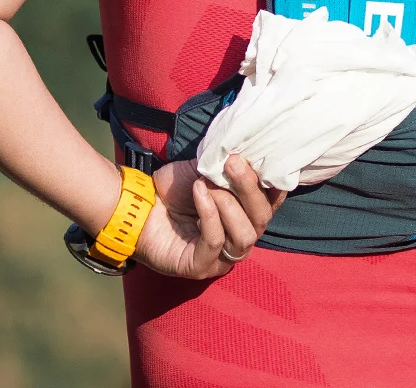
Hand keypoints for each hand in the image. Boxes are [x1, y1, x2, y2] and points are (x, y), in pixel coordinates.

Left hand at [133, 155, 286, 278]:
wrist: (140, 204)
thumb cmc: (176, 188)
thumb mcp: (208, 169)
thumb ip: (231, 164)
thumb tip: (250, 149)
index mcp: (246, 216)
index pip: (271, 204)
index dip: (274, 185)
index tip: (264, 158)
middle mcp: (240, 238)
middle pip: (262, 219)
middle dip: (250, 188)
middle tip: (233, 163)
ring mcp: (222, 258)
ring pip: (245, 236)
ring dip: (228, 204)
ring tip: (208, 183)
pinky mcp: (201, 267)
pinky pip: (215, 242)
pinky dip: (209, 213)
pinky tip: (199, 192)